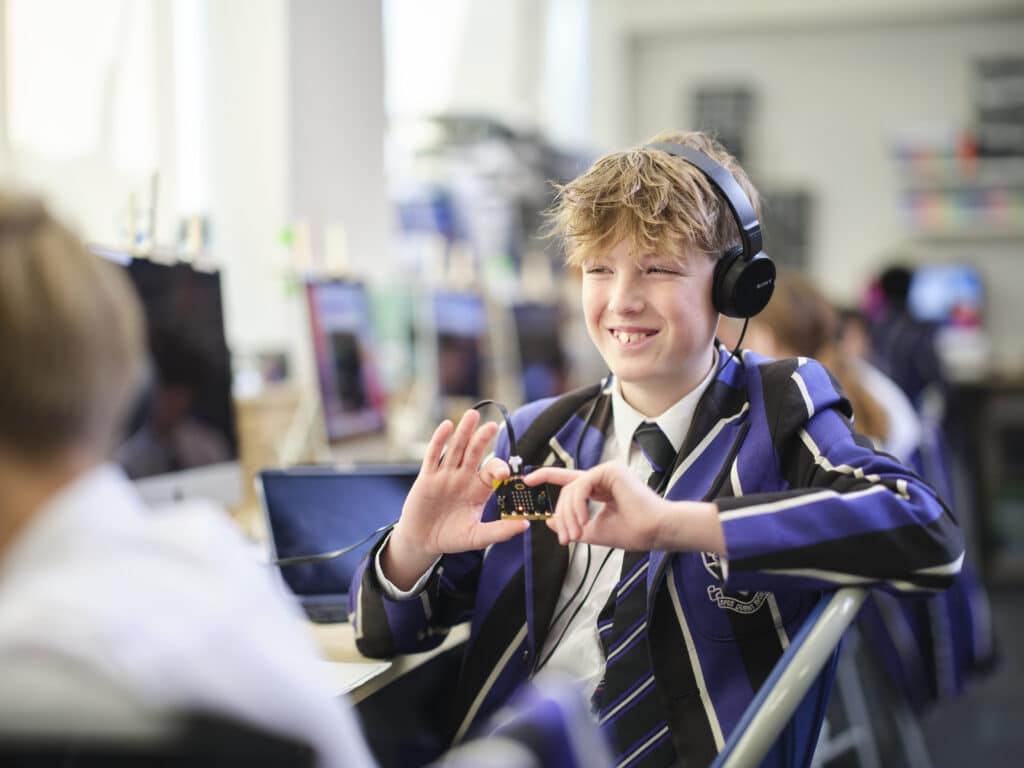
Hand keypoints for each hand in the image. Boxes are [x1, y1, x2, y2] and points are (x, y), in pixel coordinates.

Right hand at [384, 409, 528, 588]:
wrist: (422, 542)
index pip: (492, 471)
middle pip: (475, 453)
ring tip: (473, 414)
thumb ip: (500, 531)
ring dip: (464, 432)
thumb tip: (525, 524)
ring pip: (456, 449)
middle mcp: (463, 478)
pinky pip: (433, 455)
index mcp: (478, 489)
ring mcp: (445, 476)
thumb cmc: (452, 538)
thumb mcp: (478, 537)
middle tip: (492, 425)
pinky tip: (447, 426)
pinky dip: (439, 440)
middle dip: (483, 439)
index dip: (498, 468)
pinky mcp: (427, 478)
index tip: (504, 473)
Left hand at [524, 463, 724, 553]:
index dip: (545, 477)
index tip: (527, 481)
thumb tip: (548, 521)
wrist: (656, 531)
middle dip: (560, 516)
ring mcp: (607, 471)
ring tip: (576, 534)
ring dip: (568, 515)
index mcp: (600, 488)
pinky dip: (577, 505)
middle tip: (566, 538)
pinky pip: (581, 484)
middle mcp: (603, 476)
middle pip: (566, 491)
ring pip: (571, 489)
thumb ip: (572, 525)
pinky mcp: (610, 470)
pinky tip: (583, 521)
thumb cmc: (633, 532)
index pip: (568, 480)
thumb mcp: (594, 531)